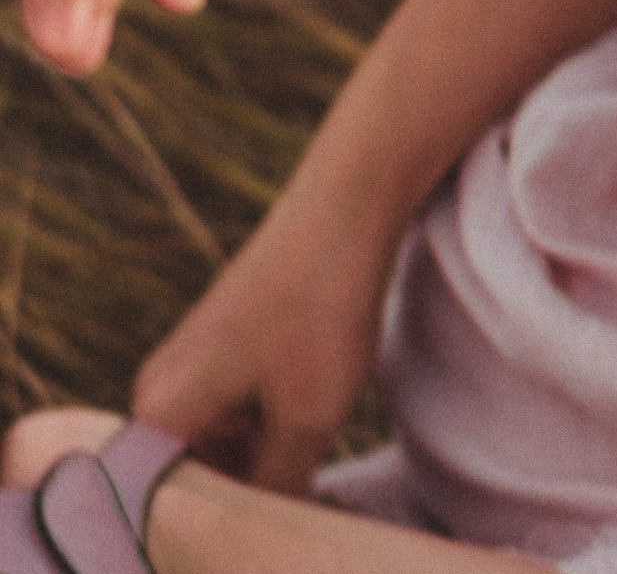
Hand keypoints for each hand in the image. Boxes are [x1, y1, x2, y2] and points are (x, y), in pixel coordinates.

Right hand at [131, 184, 395, 492]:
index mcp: (158, 415)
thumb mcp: (307, 419)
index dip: (233, 509)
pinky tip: (322, 402)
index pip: (178, 502)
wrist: (344, 211)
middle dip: (256, 482)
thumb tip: (269, 519)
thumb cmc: (320, 312)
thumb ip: (276, 486)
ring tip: (321, 432)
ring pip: (229, 441)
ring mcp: (191, 366)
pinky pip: (243, 408)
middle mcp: (159, 391)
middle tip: (312, 466)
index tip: (282, 488)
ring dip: (272, 451)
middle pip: (203, 473)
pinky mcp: (226, 345)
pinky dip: (278, 419)